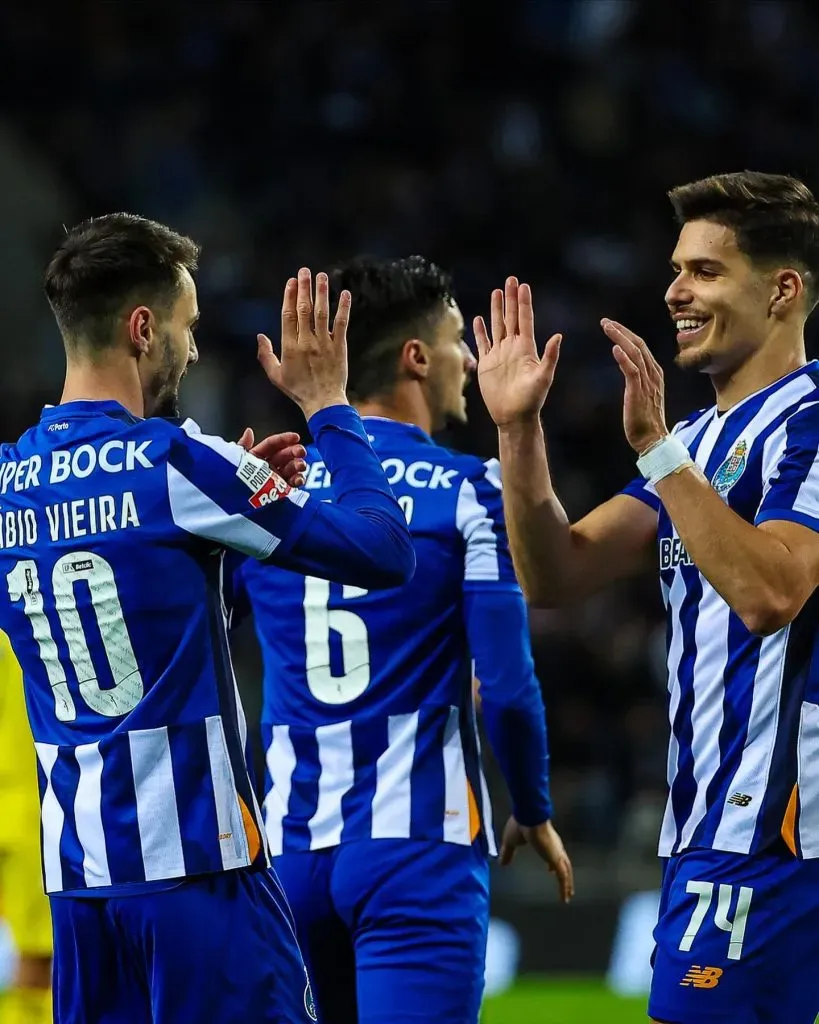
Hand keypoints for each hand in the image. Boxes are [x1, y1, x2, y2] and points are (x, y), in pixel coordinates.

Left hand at [237, 428, 307, 487]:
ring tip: (300, 466)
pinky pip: (292, 484)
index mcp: (256, 458)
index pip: (272, 444)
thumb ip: (242, 446)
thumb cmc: (230, 483)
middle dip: (294, 452)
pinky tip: (298, 479)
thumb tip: (249, 432)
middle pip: (284, 455)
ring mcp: (275, 479)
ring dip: (298, 465)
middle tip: (301, 451)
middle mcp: (267, 467)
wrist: (232, 506)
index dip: (284, 439)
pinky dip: (297, 481)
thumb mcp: (235, 462)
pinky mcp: (281, 492)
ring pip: (291, 468)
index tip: (295, 437)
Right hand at [257, 268, 351, 421]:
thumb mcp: (276, 375)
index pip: (288, 315)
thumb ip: (266, 355)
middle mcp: (306, 342)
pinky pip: (341, 324)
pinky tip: (344, 293)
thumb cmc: (298, 390)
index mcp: (290, 347)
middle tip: (305, 271)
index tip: (291, 281)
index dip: (289, 296)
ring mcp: (324, 344)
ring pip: (322, 313)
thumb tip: (259, 336)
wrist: (323, 402)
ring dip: (321, 293)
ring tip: (321, 276)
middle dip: (304, 288)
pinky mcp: (339, 347)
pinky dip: (343, 308)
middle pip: (304, 310)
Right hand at [474, 277, 561, 427]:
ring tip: (496, 292)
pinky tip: (478, 319)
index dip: (524, 303)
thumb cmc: (531, 400)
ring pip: (497, 326)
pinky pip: (482, 343)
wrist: (514, 416)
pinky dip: (480, 331)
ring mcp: (499, 355)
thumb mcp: (543, 378)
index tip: (523, 286)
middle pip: (511, 318)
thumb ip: (550, 357)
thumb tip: (558, 336)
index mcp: (526, 348)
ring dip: (496, 309)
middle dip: (510, 299)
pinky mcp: (487, 364)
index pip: (525, 320)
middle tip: (510, 279)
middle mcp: (513, 348)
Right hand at [499, 815, 573, 903]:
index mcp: (544, 841)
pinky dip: (565, 888)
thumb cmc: (520, 825)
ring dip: (568, 885)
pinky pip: (563, 878)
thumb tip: (502, 863)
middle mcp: (554, 847)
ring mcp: (557, 854)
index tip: (551, 871)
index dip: (552, 863)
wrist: (529, 816)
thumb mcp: (510, 841)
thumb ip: (507, 852)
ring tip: (568, 896)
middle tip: (566, 887)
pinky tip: (564, 899)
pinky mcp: (556, 860)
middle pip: (563, 864)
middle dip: (565, 876)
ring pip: (566, 873)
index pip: (552, 854)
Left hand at [601, 319, 667, 453]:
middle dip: (622, 331)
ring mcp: (647, 383)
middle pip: (639, 345)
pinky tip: (614, 348)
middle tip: (605, 322)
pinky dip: (624, 358)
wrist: (653, 439)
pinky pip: (632, 371)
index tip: (612, 326)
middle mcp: (653, 374)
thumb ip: (639, 381)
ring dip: (621, 338)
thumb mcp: (644, 395)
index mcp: (654, 374)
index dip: (626, 335)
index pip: (641, 347)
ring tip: (607, 328)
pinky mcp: (639, 392)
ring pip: (635, 353)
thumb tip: (631, 371)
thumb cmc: (645, 421)